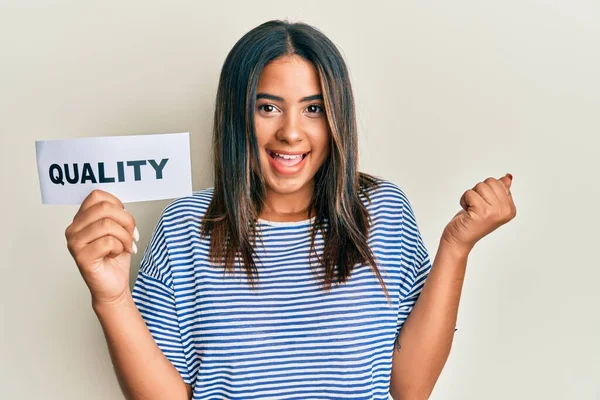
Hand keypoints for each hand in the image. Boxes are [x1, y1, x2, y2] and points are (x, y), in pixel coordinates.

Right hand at [65, 189, 138, 305]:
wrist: (113, 286)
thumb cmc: (115, 258)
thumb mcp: (118, 229)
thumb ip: (115, 214)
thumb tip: (121, 206)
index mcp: (81, 219)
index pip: (97, 195)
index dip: (117, 204)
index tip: (125, 219)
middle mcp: (73, 229)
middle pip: (104, 207)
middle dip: (126, 220)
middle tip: (132, 234)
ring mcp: (74, 243)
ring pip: (107, 224)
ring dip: (124, 236)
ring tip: (125, 246)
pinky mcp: (81, 257)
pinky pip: (108, 242)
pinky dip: (119, 248)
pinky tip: (115, 254)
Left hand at [441, 173, 516, 253]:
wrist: (459, 239)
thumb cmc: (471, 221)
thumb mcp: (488, 204)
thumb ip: (499, 190)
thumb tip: (507, 177)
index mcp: (510, 208)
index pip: (498, 183)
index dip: (485, 191)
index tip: (484, 205)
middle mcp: (506, 211)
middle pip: (490, 182)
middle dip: (478, 191)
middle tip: (476, 207)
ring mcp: (495, 212)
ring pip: (480, 186)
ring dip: (470, 196)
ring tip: (471, 209)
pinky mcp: (482, 212)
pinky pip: (470, 193)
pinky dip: (464, 200)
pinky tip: (466, 212)